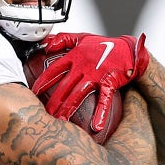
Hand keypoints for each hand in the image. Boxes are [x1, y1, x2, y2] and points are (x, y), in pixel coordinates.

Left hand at [31, 32, 148, 131]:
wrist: (130, 49)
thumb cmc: (105, 46)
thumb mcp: (81, 37)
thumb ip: (62, 39)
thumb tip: (45, 44)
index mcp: (75, 57)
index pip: (54, 70)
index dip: (43, 81)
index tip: (33, 91)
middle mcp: (83, 66)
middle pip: (64, 86)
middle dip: (53, 101)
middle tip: (43, 114)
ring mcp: (96, 75)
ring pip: (78, 94)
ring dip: (69, 108)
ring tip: (60, 121)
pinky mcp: (110, 82)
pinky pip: (104, 100)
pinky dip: (101, 113)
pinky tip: (96, 126)